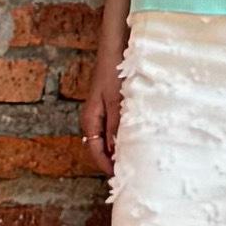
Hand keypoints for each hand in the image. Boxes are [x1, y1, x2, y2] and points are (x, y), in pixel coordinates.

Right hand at [86, 42, 126, 168]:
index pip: (95, 152)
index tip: (120, 176)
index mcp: (90, 120)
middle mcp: (92, 120)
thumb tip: (115, 153)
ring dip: (118, 148)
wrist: (114, 49)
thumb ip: (115, 127)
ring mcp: (100, 113)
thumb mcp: (117, 102)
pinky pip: (113, 129)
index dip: (106, 166)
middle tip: (131, 171)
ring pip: (107, 139)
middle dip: (112, 160)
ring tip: (135, 158)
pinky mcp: (109, 107)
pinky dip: (122, 136)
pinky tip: (135, 138)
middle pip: (100, 148)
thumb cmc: (114, 73)